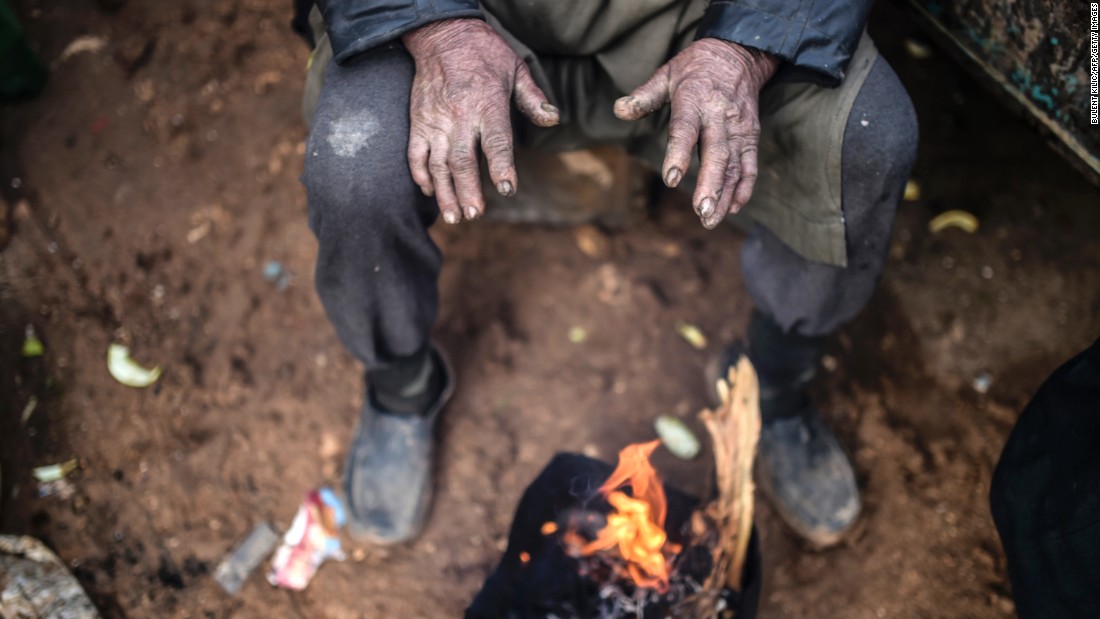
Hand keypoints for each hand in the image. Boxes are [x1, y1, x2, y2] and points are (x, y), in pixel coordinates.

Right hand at [402, 19, 559, 222]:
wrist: (442, 35)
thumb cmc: (484, 54)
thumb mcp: (515, 69)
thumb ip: (533, 98)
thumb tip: (553, 119)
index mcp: (487, 104)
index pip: (496, 141)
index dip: (502, 166)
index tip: (507, 189)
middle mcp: (460, 115)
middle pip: (463, 160)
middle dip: (468, 191)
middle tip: (475, 215)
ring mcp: (435, 120)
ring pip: (438, 163)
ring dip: (445, 193)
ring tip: (453, 217)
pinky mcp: (418, 122)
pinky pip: (415, 153)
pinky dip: (421, 175)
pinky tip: (429, 192)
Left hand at [614, 39, 778, 227]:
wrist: (738, 54)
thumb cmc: (694, 68)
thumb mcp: (666, 74)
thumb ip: (644, 96)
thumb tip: (619, 110)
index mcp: (695, 99)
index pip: (686, 129)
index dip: (679, 154)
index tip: (671, 180)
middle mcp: (720, 115)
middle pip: (716, 153)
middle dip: (711, 185)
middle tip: (701, 212)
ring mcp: (739, 127)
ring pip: (734, 164)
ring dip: (725, 194)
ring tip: (712, 219)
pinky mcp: (751, 135)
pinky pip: (750, 164)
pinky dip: (745, 186)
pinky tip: (734, 207)